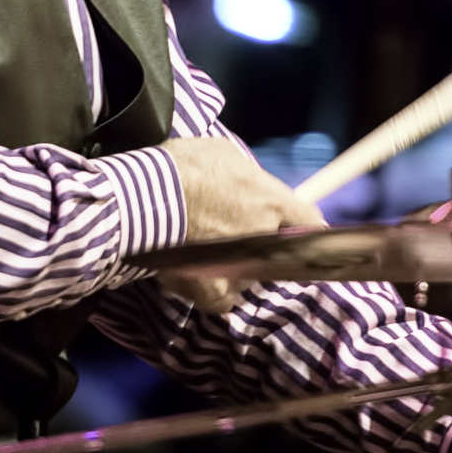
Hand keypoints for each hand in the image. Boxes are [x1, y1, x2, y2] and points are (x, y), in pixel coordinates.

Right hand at [157, 137, 323, 312]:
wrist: (143, 199)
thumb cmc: (180, 167)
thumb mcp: (221, 153)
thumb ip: (244, 175)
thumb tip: (249, 184)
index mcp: (270, 202)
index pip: (308, 220)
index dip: (303, 226)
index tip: (298, 230)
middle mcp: (263, 237)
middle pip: (276, 252)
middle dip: (259, 245)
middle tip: (232, 234)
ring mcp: (240, 268)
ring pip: (247, 275)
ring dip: (233, 267)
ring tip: (204, 253)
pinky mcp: (214, 290)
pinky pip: (223, 300)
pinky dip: (212, 291)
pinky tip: (197, 278)